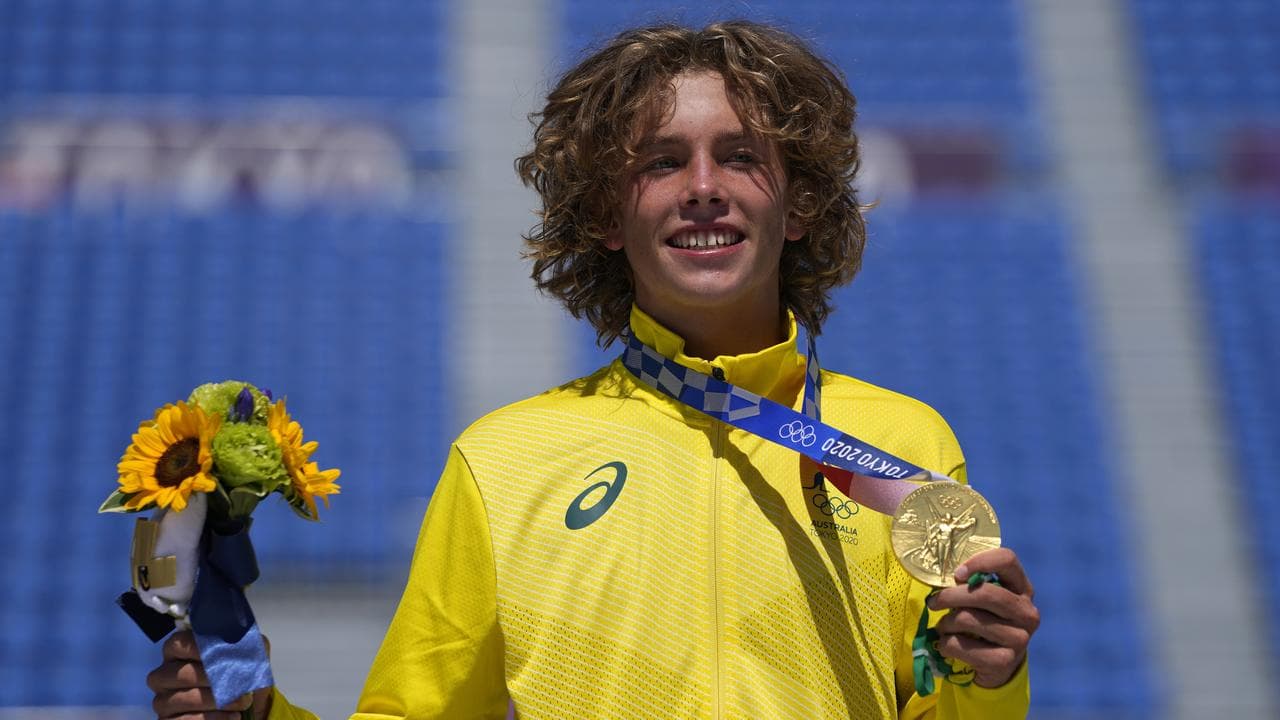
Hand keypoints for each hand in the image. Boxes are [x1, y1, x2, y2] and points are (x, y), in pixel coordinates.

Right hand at [147, 630, 273, 718]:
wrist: (244, 705)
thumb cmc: (240, 674)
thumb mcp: (248, 654)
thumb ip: (244, 644)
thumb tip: (240, 640)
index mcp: (178, 652)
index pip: (178, 644)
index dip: (199, 648)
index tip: (221, 654)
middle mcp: (165, 675)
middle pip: (182, 674)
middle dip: (214, 679)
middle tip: (239, 684)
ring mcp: (163, 700)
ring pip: (184, 699)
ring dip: (218, 701)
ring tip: (242, 702)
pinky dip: (214, 718)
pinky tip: (232, 716)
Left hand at [927, 547, 1038, 688]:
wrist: (996, 664)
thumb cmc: (983, 621)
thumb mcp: (981, 600)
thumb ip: (970, 583)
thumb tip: (939, 575)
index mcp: (1022, 588)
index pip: (1007, 559)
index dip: (980, 561)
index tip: (957, 574)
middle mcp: (1026, 612)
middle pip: (985, 593)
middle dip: (950, 596)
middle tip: (933, 602)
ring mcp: (1019, 638)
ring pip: (968, 619)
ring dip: (946, 623)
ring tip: (944, 627)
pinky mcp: (1004, 661)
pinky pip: (961, 645)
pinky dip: (945, 644)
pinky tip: (947, 645)